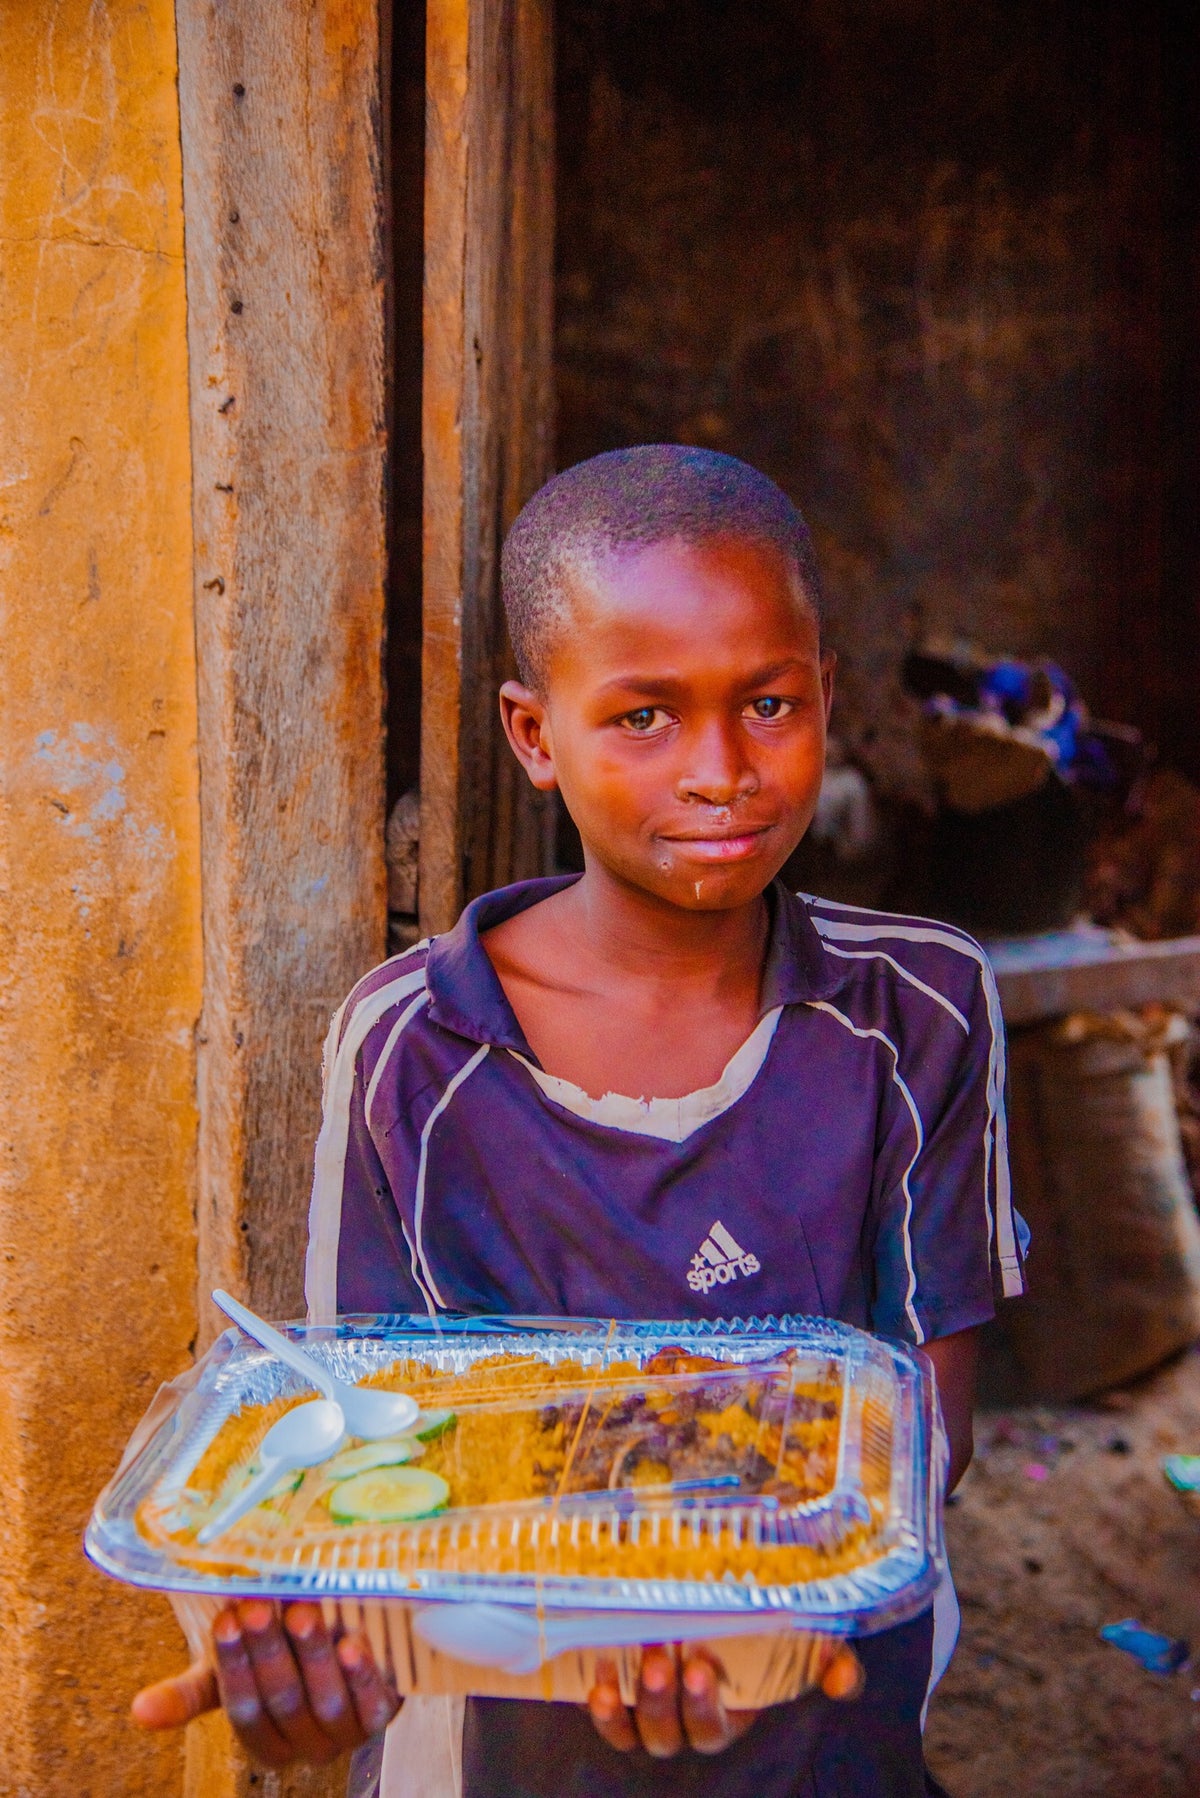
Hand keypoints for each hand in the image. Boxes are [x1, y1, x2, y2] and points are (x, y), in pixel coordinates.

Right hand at [131, 1600, 399, 1767]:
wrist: (345, 1638)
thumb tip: (137, 1712)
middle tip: (258, 1606)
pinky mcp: (384, 1715)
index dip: (233, 1666)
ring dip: (312, 1656)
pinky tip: (352, 1645)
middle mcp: (304, 1747)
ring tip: (301, 1611)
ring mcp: (347, 1734)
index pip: (243, 1710)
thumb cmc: (277, 1655)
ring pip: (325, 1703)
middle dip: (269, 1652)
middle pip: (283, 1701)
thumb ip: (189, 1694)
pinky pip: (373, 1706)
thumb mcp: (231, 1670)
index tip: (225, 1619)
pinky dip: (361, 1677)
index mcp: (263, 1741)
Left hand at [586, 1640, 862, 1756]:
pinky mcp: (624, 1703)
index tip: (702, 1667)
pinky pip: (614, 1724)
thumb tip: (843, 1678)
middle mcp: (689, 1721)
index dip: (705, 1707)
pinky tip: (600, 1686)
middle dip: (669, 1702)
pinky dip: (606, 1713)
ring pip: (645, 1730)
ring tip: (641, 1661)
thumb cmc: (756, 1624)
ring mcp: (653, 1714)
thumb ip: (827, 1660)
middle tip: (665, 1659)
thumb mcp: (797, 1639)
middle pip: (676, 1733)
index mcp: (729, 1712)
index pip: (715, 1728)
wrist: (699, 1600)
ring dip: (640, 1701)